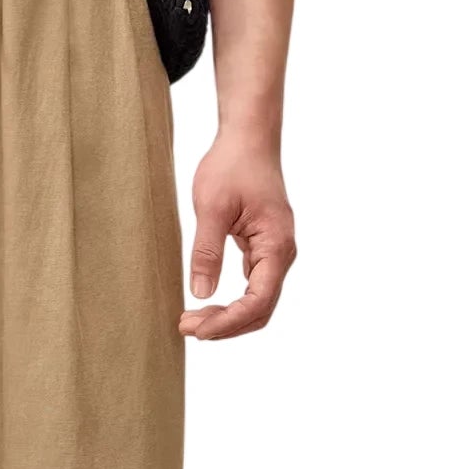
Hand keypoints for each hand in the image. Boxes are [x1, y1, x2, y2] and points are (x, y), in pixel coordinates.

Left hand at [179, 137, 296, 340]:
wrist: (248, 138)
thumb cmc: (232, 165)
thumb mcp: (212, 208)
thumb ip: (207, 251)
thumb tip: (201, 294)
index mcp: (276, 245)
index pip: (258, 301)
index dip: (229, 322)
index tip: (197, 330)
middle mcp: (282, 254)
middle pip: (261, 308)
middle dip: (226, 325)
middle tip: (187, 328)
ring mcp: (274, 252)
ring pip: (258, 301)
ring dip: (228, 317)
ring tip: (192, 321)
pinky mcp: (263, 248)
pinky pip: (253, 286)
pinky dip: (232, 302)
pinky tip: (206, 305)